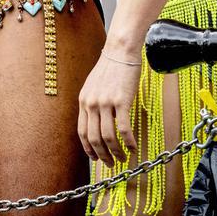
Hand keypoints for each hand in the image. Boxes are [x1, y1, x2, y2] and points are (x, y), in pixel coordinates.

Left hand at [77, 52, 139, 166]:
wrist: (120, 51)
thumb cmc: (110, 69)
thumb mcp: (93, 86)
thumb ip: (93, 103)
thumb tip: (97, 122)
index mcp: (83, 101)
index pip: (82, 132)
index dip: (88, 149)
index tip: (96, 159)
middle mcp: (91, 103)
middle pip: (94, 138)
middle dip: (102, 156)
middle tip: (112, 164)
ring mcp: (105, 102)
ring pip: (108, 137)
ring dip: (116, 152)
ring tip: (124, 158)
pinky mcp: (121, 101)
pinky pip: (124, 129)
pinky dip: (128, 142)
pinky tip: (134, 147)